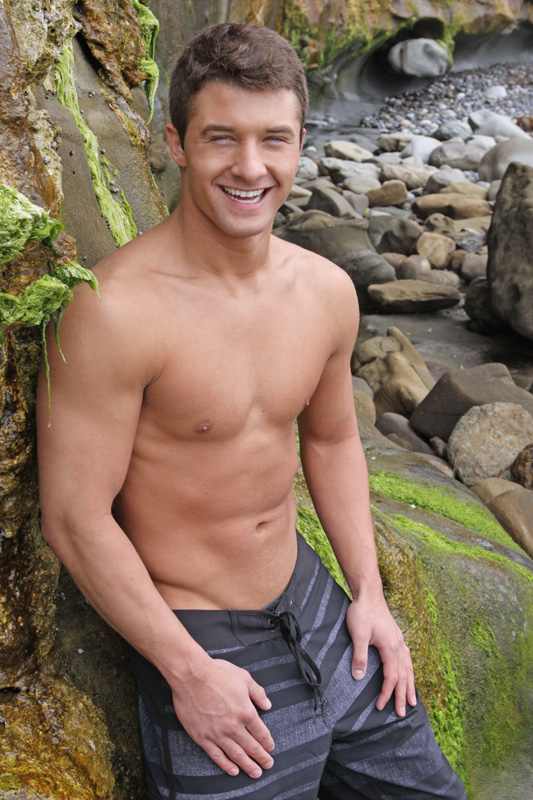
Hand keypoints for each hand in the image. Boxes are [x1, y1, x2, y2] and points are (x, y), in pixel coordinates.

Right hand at [170, 656, 274, 778]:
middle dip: (262, 758)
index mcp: (246, 711)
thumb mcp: (244, 677)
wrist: (191, 676)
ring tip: (256, 773)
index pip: (261, 732)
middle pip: (251, 747)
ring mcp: (217, 734)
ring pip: (236, 755)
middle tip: (268, 765)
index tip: (271, 748)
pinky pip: (216, 756)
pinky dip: (226, 765)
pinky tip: (233, 770)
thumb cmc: (217, 673)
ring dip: (247, 765)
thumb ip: (258, 693)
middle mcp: (233, 726)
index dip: (267, 742)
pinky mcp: (202, 737)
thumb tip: (268, 705)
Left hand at [345, 594, 415, 717]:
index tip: (379, 706)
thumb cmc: (362, 612)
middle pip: (404, 675)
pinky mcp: (396, 636)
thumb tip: (359, 678)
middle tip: (402, 714)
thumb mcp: (358, 634)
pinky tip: (408, 673)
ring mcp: (399, 640)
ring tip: (413, 700)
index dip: (386, 693)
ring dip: (410, 685)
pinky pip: (407, 659)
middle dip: (403, 695)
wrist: (368, 594)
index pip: (391, 676)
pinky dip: (409, 671)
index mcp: (391, 647)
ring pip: (408, 667)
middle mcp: (399, 645)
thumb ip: (359, 656)